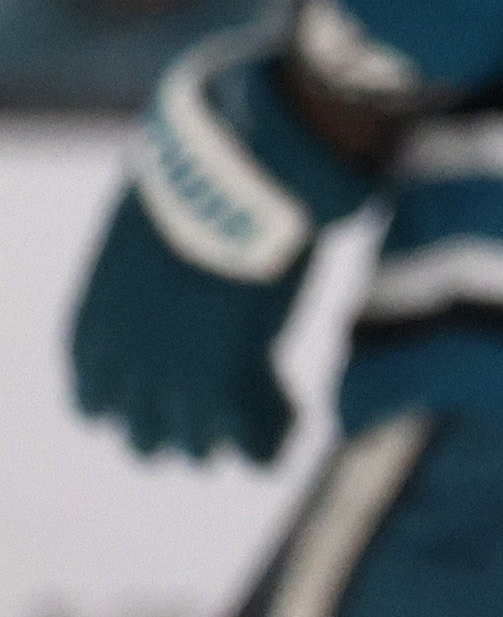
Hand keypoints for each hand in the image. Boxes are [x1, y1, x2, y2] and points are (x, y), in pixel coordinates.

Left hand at [69, 35, 367, 463]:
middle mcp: (124, 364)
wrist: (234, 169)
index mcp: (95, 324)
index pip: (94, 398)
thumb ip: (153, 254)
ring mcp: (176, 379)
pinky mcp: (234, 382)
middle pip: (144, 436)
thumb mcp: (154, 218)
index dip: (128, 405)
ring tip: (266, 417)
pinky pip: (257, 442)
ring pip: (197, 448)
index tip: (161, 400)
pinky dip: (274, 435)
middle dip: (179, 431)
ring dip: (228, 437)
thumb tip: (178, 224)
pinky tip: (294, 418)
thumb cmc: (201, 172)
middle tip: (218, 418)